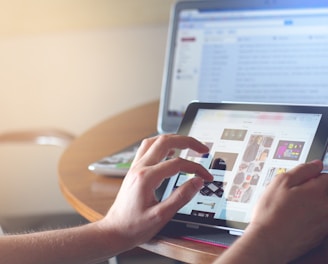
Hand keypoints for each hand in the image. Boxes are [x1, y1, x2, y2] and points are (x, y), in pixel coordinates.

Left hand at [98, 134, 212, 251]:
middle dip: (187, 141)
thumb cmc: (134, 226)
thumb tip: (197, 182)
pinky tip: (170, 152)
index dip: (196, 168)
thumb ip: (181, 197)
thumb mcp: (161, 216)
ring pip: (154, 141)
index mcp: (146, 178)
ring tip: (188, 144)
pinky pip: (147, 149)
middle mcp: (139, 168)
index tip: (206, 176)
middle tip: (202, 148)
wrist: (114, 231)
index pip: (177, 163)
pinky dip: (162, 145)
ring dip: (173, 139)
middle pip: (165, 141)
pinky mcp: (134, 171)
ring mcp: (135, 167)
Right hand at [246, 160, 327, 262]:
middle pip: (325, 191)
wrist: (269, 242)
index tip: (301, 180)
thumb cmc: (271, 213)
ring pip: (322, 206)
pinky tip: (295, 219)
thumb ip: (301, 170)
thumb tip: (316, 164)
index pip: (326, 176)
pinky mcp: (320, 235)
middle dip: (313, 190)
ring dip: (312, 204)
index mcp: (319, 192)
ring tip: (293, 208)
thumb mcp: (280, 182)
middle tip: (295, 194)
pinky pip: (320, 220)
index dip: (312, 175)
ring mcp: (325, 223)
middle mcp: (327, 207)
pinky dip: (310, 217)